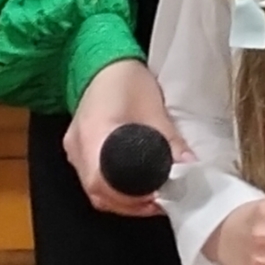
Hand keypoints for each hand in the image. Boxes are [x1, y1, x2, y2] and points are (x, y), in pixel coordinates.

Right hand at [63, 59, 191, 216]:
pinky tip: (136, 188)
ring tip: (152, 198)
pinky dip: (114, 190)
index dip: (129, 197)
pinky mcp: (79, 150)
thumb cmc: (127, 80)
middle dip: (129, 203)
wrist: (104, 61)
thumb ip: (170, 141)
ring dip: (122, 200)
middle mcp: (77, 146)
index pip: (103, 181)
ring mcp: (74, 149)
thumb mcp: (154, 109)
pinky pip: (92, 179)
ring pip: (94, 190)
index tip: (155, 197)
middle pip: (98, 191)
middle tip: (159, 202)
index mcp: (93, 134)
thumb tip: (189, 167)